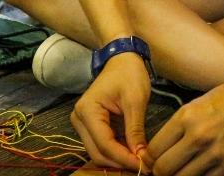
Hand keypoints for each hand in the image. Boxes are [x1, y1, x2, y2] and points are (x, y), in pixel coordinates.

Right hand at [70, 52, 150, 170]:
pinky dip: (117, 151)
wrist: (122, 59)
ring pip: (99, 152)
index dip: (124, 158)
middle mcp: (79, 119)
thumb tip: (141, 157)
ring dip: (118, 159)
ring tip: (140, 160)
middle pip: (98, 153)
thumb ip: (135, 130)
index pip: (104, 144)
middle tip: (144, 167)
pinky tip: (133, 152)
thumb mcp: (136, 100)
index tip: (144, 166)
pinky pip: (102, 145)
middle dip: (120, 162)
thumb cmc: (129, 73)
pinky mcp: (90, 125)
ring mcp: (82, 123)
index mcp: (87, 111)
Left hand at [142, 81, 223, 175]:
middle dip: (159, 172)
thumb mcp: (192, 106)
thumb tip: (156, 153)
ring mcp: (215, 153)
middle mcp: (198, 136)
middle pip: (164, 169)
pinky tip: (197, 171)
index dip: (149, 160)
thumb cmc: (223, 100)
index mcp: (185, 118)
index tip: (151, 162)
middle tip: (162, 170)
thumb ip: (174, 129)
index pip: (154, 150)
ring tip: (180, 170)